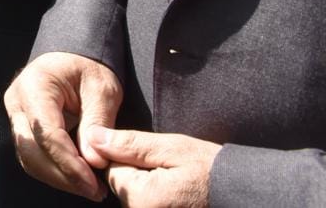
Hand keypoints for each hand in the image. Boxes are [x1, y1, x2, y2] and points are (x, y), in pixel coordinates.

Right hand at [5, 51, 123, 200]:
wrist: (73, 58)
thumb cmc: (89, 68)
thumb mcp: (102, 89)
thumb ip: (97, 123)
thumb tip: (94, 162)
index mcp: (34, 86)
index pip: (46, 132)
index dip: (68, 162)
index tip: (93, 183)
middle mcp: (17, 102)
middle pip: (31, 149)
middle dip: (63, 175)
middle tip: (95, 191)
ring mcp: (16, 116)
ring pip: (29, 158)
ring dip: (58, 178)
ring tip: (91, 188)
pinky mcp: (22, 128)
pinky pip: (32, 157)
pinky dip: (54, 172)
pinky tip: (78, 179)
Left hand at [90, 128, 217, 206]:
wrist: (244, 193)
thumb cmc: (212, 170)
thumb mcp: (171, 148)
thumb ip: (128, 144)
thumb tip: (92, 136)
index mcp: (142, 198)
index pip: (112, 169)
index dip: (130, 156)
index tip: (157, 157)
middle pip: (122, 185)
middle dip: (139, 172)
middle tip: (171, 171)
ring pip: (134, 195)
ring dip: (150, 184)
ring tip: (177, 181)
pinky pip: (147, 202)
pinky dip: (158, 195)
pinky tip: (178, 193)